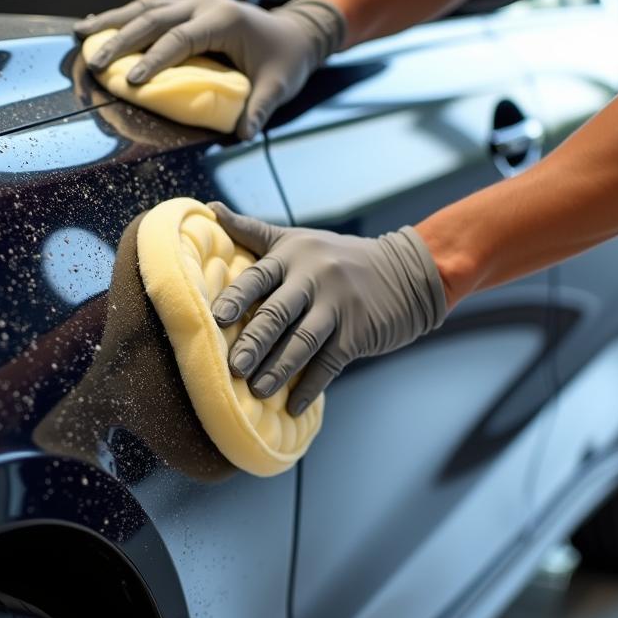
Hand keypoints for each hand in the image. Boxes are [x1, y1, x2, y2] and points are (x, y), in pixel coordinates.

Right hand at [74, 0, 345, 139]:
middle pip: (153, 19)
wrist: (296, 32)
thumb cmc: (286, 60)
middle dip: (120, 41)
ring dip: (111, 22)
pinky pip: (148, 9)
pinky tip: (95, 27)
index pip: (180, 40)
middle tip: (94, 65)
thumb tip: (242, 135)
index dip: (154, 60)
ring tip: (81, 37)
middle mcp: (203, 3)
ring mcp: (192, 1)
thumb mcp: (278, 86)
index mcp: (223, 19)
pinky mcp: (185, 7)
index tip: (131, 82)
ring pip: (144, 8)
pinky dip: (120, 18)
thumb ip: (259, 109)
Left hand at [207, 203, 446, 415]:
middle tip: (233, 367)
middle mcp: (313, 278)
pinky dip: (311, 388)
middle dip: (253, 342)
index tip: (215, 318)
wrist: (407, 271)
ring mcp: (338, 306)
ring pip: (303, 341)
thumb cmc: (337, 257)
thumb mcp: (297, 240)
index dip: (235, 298)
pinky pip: (329, 364)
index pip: (257, 277)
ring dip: (279, 369)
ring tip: (257, 390)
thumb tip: (211, 211)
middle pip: (277, 313)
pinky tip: (293, 406)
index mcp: (292, 256)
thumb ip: (252, 231)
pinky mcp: (358, 333)